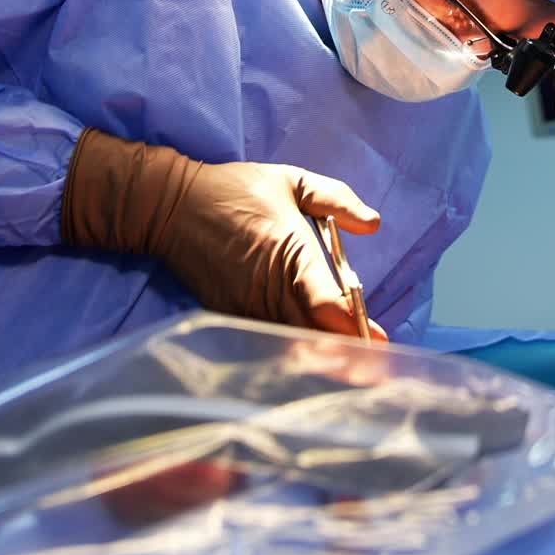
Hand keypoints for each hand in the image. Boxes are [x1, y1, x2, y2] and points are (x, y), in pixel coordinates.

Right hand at [62, 128, 388, 340]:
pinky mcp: (231, 316)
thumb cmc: (238, 189)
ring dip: (324, 360)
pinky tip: (315, 364)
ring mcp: (248, 307)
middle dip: (349, 354)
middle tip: (380, 372)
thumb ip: (337, 199)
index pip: (328, 303)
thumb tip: (374, 223)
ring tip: (357, 374)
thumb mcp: (293, 180)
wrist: (173, 207)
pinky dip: (292, 356)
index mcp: (291, 250)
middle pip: (315, 334)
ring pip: (292, 345)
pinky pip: (267, 342)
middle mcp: (270, 286)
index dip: (355, 326)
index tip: (381, 342)